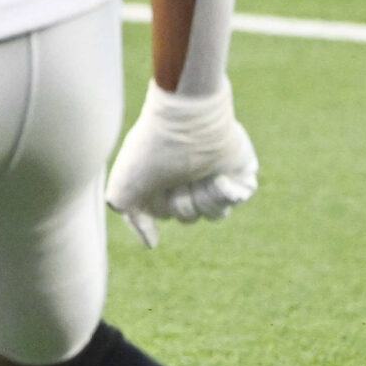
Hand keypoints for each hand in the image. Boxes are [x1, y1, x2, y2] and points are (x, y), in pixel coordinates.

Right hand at [106, 81, 259, 247]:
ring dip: (207, 200)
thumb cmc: (151, 150)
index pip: (167, 215)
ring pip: (217, 213)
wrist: (185, 122)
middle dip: (185, 204)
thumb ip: (133, 218)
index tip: (158, 187)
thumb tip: (152, 243)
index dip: (164, 208)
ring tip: (204, 178)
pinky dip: (229, 193)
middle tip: (181, 180)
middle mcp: (188, 178)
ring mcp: (214, 174)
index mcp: (164, 180)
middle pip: (192, 217)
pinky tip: (220, 179)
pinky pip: (241, 196)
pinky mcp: (239, 170)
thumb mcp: (125, 188)